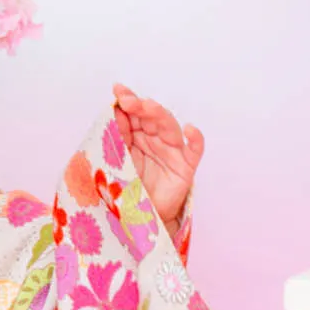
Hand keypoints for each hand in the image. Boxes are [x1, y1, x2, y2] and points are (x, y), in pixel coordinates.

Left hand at [112, 84, 202, 236]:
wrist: (141, 219)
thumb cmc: (128, 188)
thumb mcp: (116, 160)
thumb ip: (116, 137)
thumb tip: (114, 111)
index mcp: (137, 134)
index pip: (134, 113)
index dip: (127, 100)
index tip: (118, 90)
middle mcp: (155, 139)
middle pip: (151, 117)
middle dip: (140, 106)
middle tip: (128, 101)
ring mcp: (172, 151)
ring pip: (170, 127)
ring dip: (160, 115)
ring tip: (149, 107)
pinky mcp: (185, 167)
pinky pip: (195, 150)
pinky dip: (195, 139)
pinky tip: (190, 130)